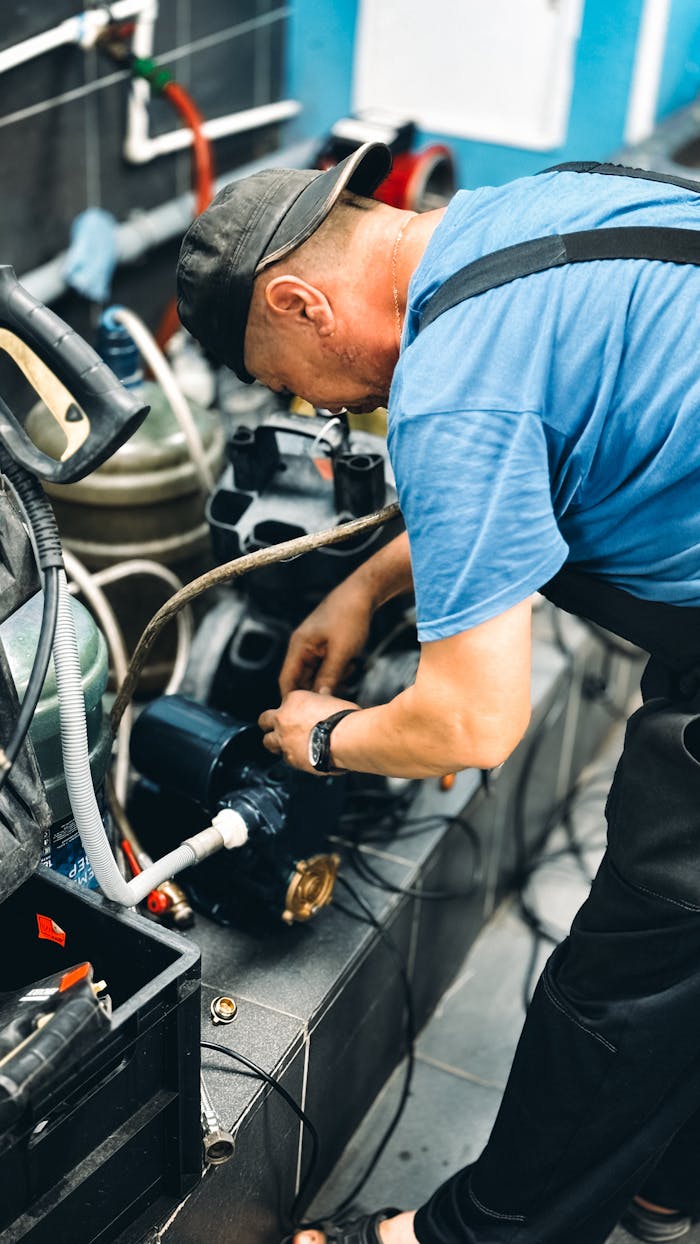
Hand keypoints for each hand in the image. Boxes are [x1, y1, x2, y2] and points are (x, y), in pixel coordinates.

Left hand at [258, 690, 358, 772]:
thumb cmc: (345, 719)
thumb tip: (323, 694)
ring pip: (267, 742)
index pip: (284, 702)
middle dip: (269, 725)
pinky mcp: (291, 758)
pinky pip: (284, 758)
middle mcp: (284, 718)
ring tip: (285, 745)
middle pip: (264, 720)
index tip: (298, 714)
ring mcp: (284, 739)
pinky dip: (291, 758)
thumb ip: (323, 699)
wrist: (347, 740)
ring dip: (275, 743)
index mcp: (294, 700)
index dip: (291, 709)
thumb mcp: (333, 700)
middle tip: (279, 728)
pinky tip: (301, 757)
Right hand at [278, 580, 372, 696]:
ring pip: (315, 674)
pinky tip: (350, 665)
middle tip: (334, 698)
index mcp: (299, 646)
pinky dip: (336, 671)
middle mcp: (301, 647)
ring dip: (330, 680)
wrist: (363, 593)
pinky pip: (324, 666)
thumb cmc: (350, 617)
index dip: (292, 699)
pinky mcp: (324, 645)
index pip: (287, 680)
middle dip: (317, 690)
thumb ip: (329, 676)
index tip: (303, 715)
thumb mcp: (341, 651)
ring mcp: (313, 646)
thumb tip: (320, 699)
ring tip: (347, 671)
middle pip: (301, 679)